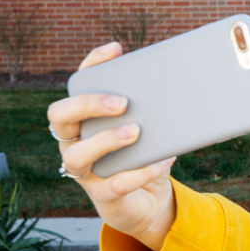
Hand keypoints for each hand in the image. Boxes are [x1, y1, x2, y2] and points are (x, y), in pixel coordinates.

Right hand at [46, 42, 176, 250]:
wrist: (151, 201)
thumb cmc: (147, 155)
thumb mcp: (154, 128)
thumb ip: (158, 108)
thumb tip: (189, 83)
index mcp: (86, 119)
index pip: (77, 85)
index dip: (91, 65)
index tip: (116, 49)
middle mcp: (75, 142)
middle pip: (60, 116)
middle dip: (87, 104)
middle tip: (122, 102)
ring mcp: (85, 172)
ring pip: (76, 155)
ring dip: (106, 141)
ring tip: (135, 131)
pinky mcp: (103, 196)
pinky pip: (114, 185)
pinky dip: (138, 172)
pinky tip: (161, 161)